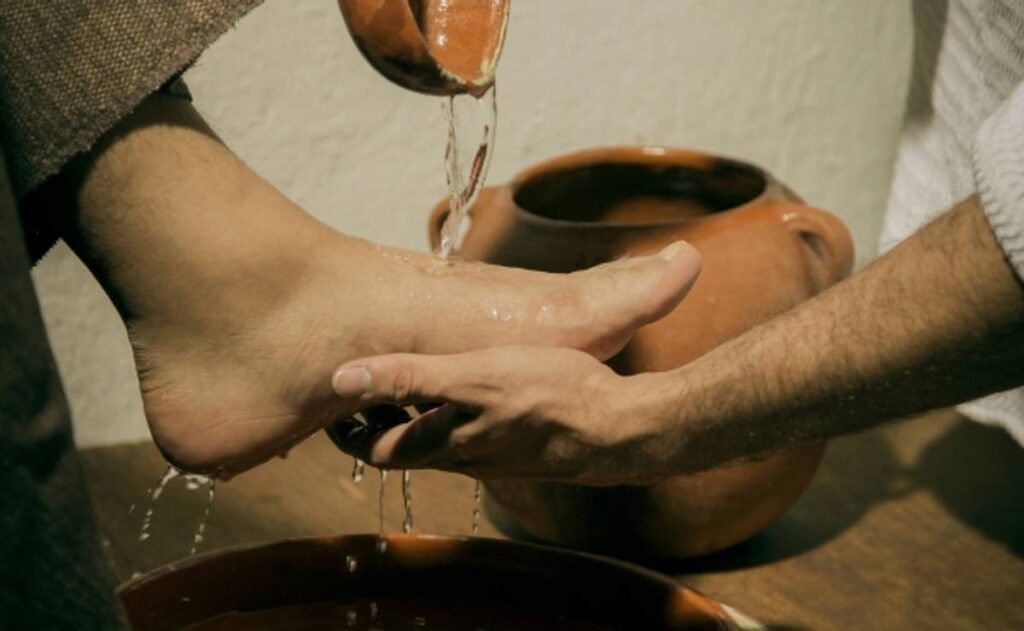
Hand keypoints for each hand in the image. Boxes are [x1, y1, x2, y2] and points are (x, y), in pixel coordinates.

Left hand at [327, 346, 674, 484]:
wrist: (616, 430)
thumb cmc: (546, 398)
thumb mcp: (472, 377)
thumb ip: (408, 378)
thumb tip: (342, 379)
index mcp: (442, 445)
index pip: (375, 450)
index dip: (348, 431)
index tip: (331, 408)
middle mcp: (463, 457)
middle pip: (404, 448)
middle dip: (377, 424)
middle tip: (360, 395)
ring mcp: (494, 453)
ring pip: (438, 442)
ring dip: (414, 419)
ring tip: (407, 386)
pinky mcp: (521, 444)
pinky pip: (472, 433)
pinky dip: (452, 415)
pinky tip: (470, 390)